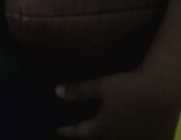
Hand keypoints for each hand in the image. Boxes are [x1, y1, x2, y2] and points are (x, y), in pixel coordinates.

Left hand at [56, 67, 180, 138]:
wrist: (162, 90)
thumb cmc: (129, 86)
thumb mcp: (101, 85)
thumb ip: (78, 90)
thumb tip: (56, 91)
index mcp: (102, 127)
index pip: (80, 132)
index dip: (67, 131)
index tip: (59, 130)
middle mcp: (117, 138)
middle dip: (88, 138)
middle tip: (81, 135)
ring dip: (107, 139)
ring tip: (102, 135)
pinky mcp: (153, 138)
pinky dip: (128, 138)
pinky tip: (127, 134)